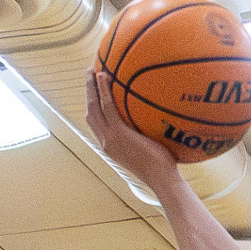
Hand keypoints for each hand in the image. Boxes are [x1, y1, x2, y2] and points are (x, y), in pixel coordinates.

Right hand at [85, 69, 178, 185]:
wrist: (162, 179)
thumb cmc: (163, 168)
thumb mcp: (148, 150)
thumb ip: (145, 137)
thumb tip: (158, 120)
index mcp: (110, 146)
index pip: (96, 123)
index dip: (92, 105)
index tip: (94, 91)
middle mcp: (106, 142)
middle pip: (90, 112)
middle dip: (88, 92)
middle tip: (89, 75)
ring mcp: (110, 138)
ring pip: (94, 107)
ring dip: (91, 87)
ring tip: (93, 70)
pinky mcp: (119, 134)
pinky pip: (108, 107)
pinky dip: (103, 90)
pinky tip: (105, 76)